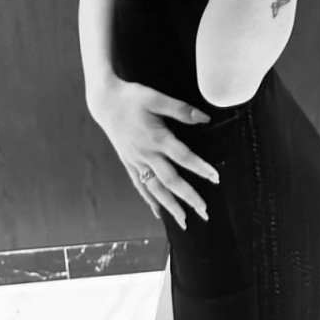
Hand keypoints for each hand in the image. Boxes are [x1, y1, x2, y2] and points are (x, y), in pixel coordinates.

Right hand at [87, 74, 219, 228]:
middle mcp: (146, 154)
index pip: (183, 157)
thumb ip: (181, 109)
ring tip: (184, 221)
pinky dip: (150, 200)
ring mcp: (136, 161)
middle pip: (170, 180)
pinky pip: (140, 186)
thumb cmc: (131, 98)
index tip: (215, 178)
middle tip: (205, 211)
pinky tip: (158, 211)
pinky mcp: (128, 163)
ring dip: (170, 206)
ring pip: (155, 189)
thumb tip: (204, 118)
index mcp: (156, 138)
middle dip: (188, 197)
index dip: (200, 167)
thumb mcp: (157, 97)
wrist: (104, 102)